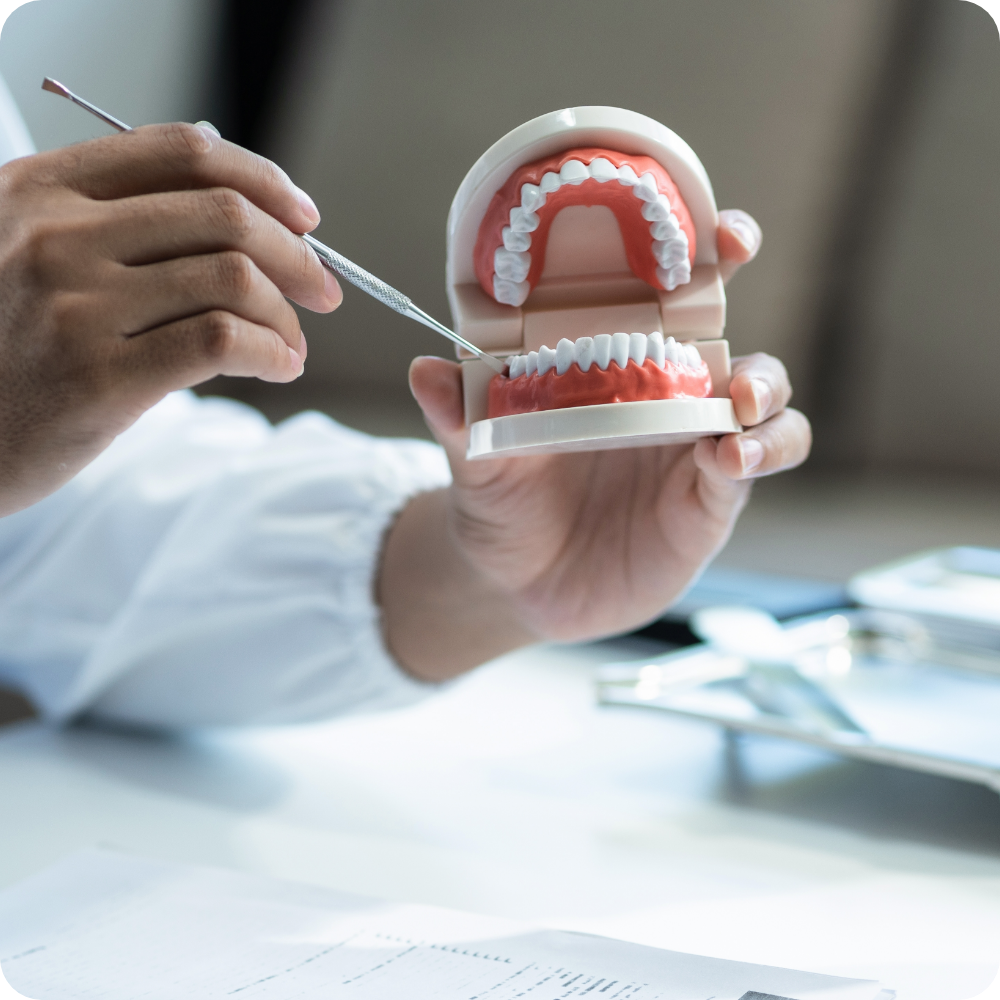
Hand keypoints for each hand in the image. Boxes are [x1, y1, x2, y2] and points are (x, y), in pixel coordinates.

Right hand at [0, 123, 341, 516]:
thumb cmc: (13, 349)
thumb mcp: (36, 255)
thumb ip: (120, 221)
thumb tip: (249, 205)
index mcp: (42, 190)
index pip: (182, 153)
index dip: (263, 180)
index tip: (305, 219)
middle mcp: (54, 236)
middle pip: (224, 215)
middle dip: (297, 255)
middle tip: (323, 290)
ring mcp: (75, 306)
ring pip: (234, 280)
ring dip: (286, 315)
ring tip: (292, 344)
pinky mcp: (99, 378)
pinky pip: (223, 342)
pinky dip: (272, 352)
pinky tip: (278, 365)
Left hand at [379, 211, 810, 679]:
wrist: (517, 587)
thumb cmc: (501, 507)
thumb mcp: (476, 463)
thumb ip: (460, 420)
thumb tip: (427, 371)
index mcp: (610, 364)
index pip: (657, 295)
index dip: (693, 253)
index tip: (714, 231)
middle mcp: (664, 393)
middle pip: (727, 331)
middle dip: (738, 288)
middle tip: (733, 286)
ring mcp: (694, 444)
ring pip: (764, 397)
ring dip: (763, 389)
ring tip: (734, 407)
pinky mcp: (712, 498)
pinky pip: (757, 462)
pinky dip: (759, 452)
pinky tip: (724, 460)